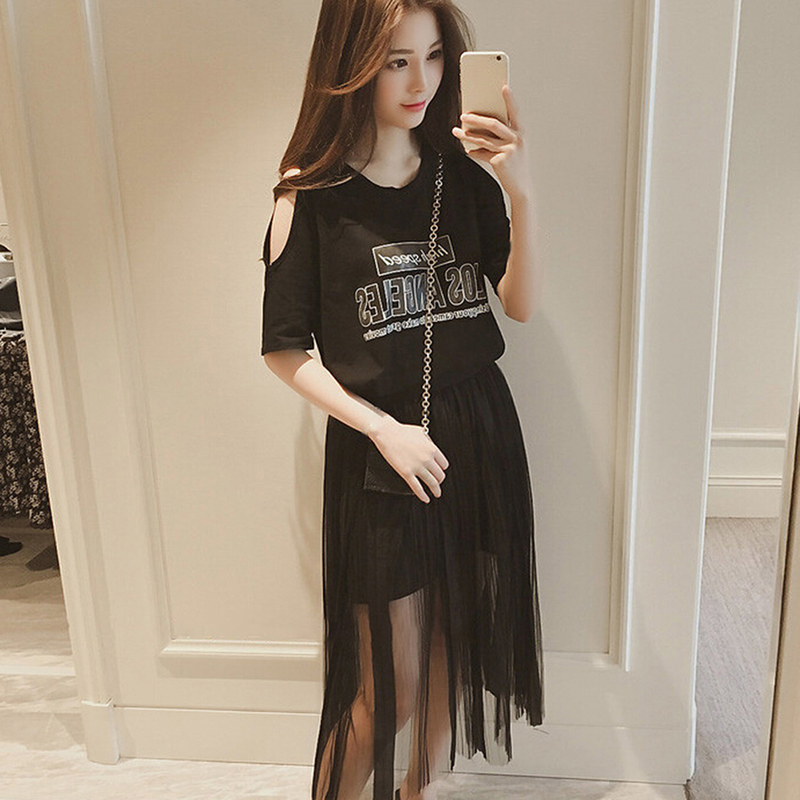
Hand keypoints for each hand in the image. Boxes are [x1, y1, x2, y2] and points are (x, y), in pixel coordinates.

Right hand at [369, 417, 448, 502]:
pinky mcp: (406, 473)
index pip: (444, 465)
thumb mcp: (421, 432)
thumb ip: (430, 442)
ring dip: (436, 490)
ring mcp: (417, 467)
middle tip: (438, 483)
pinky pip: (417, 487)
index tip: (440, 471)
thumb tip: (433, 448)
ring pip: (432, 483)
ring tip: (436, 493)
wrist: (387, 433)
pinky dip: (423, 495)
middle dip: (440, 480)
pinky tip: (426, 498)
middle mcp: (427, 459)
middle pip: (440, 475)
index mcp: (432, 449)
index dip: (442, 469)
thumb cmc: (402, 431)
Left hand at [451, 84, 532, 201]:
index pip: (515, 112)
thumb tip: (481, 125)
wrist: (521, 187)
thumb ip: (502, 136)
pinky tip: (468, 150)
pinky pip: (483, 153)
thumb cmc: (516, 165)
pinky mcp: (500, 162)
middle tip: (463, 115)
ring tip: (457, 131)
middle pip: (494, 124)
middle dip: (477, 119)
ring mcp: (509, 151)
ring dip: (468, 135)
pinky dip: (474, 152)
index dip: (510, 99)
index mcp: (521, 133)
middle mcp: (516, 140)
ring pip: (484, 139)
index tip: (504, 87)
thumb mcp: (514, 147)